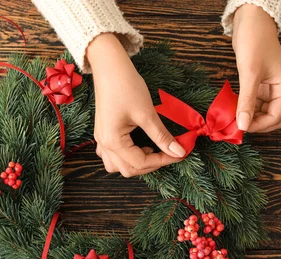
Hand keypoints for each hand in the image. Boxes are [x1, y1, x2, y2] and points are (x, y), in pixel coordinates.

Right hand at [86, 33, 184, 176]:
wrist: (109, 66)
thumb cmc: (126, 86)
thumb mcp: (147, 114)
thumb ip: (162, 136)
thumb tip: (179, 152)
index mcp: (113, 141)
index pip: (140, 163)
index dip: (162, 160)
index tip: (179, 154)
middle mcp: (104, 144)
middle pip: (128, 169)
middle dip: (150, 165)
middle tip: (168, 153)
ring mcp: (101, 139)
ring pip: (116, 166)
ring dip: (135, 164)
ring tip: (150, 150)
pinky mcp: (103, 132)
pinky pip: (111, 155)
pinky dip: (125, 157)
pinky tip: (137, 146)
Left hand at [232, 4, 280, 131]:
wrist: (251, 22)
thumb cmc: (254, 43)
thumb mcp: (250, 74)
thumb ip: (247, 102)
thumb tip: (243, 126)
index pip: (277, 117)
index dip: (259, 125)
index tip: (241, 127)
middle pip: (275, 118)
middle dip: (258, 125)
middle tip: (239, 126)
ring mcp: (272, 88)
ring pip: (264, 112)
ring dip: (251, 118)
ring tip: (234, 118)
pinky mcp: (261, 85)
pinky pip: (256, 104)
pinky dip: (247, 109)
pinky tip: (235, 109)